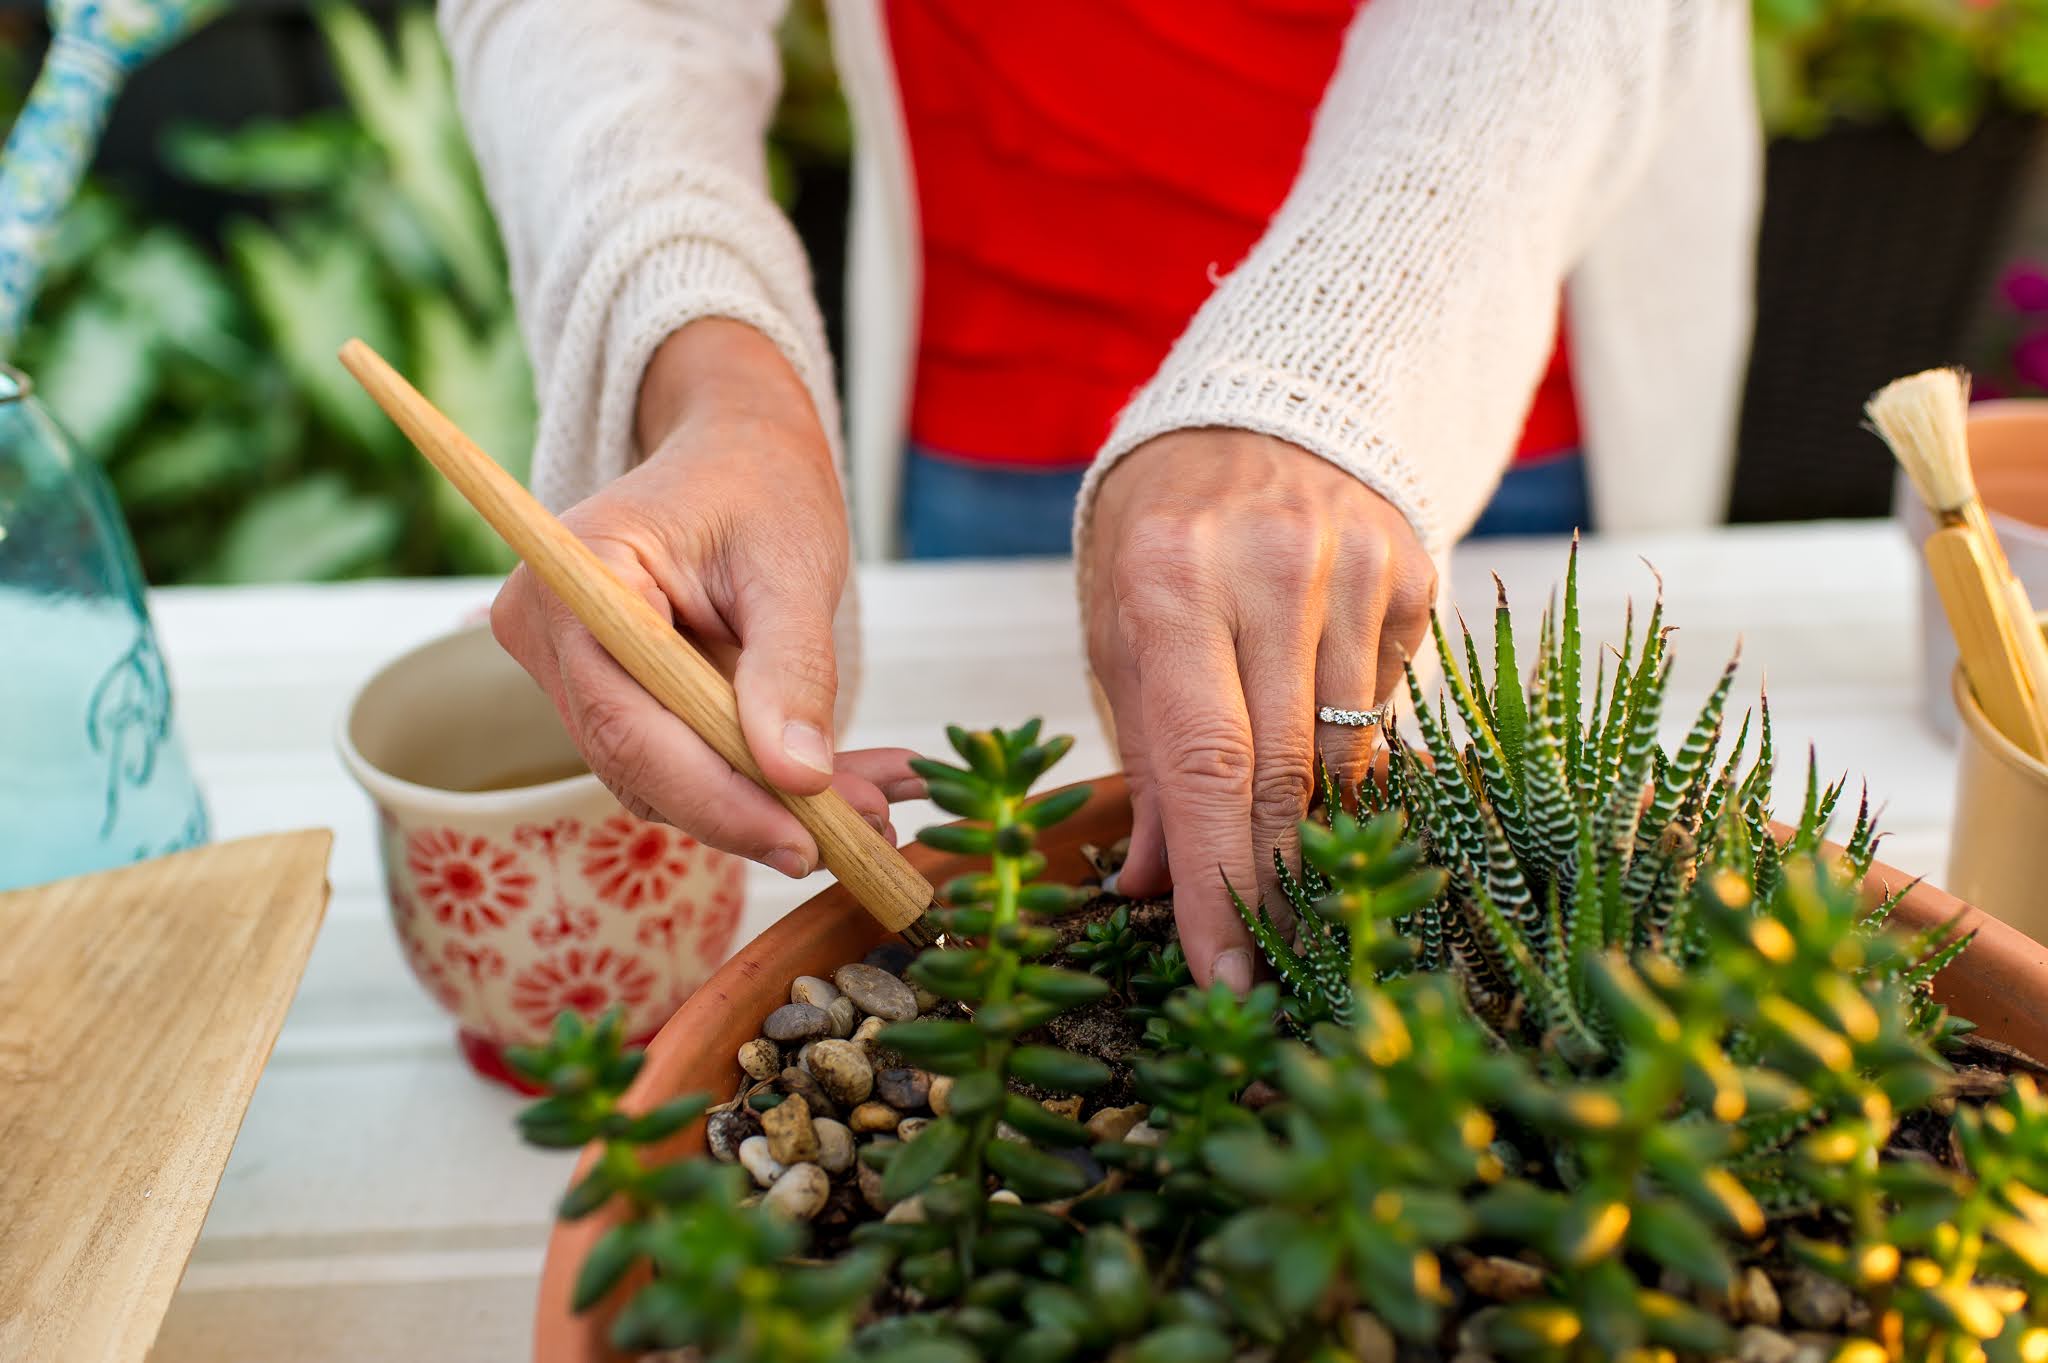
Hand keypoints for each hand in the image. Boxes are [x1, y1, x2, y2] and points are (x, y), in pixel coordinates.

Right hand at [492, 319, 923, 876]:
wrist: (735, 449)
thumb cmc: (759, 483)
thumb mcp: (792, 566)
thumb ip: (793, 670)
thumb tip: (798, 777)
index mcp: (574, 577)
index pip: (629, 722)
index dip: (717, 797)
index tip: (805, 841)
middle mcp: (546, 631)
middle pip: (639, 763)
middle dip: (754, 808)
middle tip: (862, 834)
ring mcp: (567, 668)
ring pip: (661, 775)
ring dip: (765, 801)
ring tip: (868, 803)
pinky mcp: (605, 694)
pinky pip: (675, 759)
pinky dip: (754, 779)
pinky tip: (832, 782)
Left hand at [1083, 430, 1435, 990]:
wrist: (1255, 413)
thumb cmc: (1163, 540)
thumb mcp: (1121, 632)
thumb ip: (1142, 757)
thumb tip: (1150, 886)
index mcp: (1171, 579)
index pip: (1204, 762)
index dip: (1217, 881)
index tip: (1226, 974)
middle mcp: (1270, 565)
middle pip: (1286, 770)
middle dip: (1273, 882)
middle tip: (1268, 963)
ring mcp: (1355, 562)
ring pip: (1350, 750)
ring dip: (1319, 832)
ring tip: (1294, 884)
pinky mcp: (1415, 568)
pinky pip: (1388, 705)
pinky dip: (1353, 752)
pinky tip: (1322, 750)